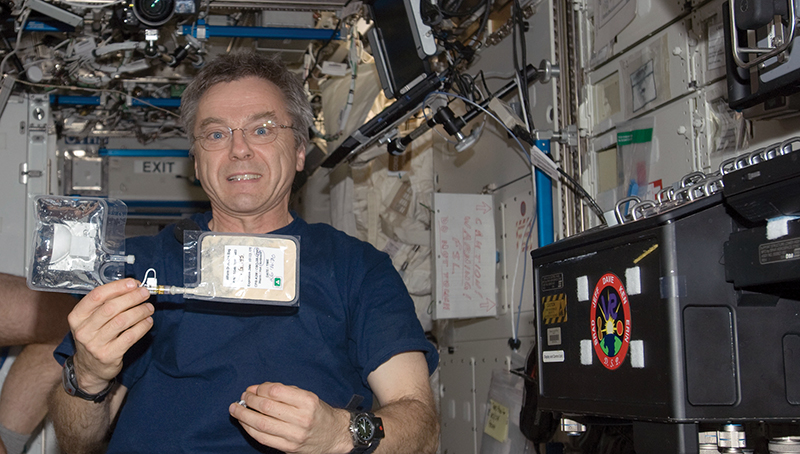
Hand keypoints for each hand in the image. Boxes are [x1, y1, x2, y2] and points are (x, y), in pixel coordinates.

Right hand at [68, 278, 153, 392]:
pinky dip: (142, 326)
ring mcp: (95, 344)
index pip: (97, 296)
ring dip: (140, 311)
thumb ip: (107, 303)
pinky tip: (148, 321)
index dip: (117, 287)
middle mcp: (84, 330)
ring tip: (149, 307)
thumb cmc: (94, 337)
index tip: (132, 283)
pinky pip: (130, 336)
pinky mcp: (109, 355)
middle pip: (111, 308)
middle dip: (132, 297)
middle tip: (145, 293)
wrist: (90, 368)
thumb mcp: (91, 320)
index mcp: (77, 317)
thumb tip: (132, 287)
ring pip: (122, 321)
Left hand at [229, 382, 352, 453]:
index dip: (260, 389)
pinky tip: (244, 422)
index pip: (276, 392)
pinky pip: (263, 438)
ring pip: (261, 424)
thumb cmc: (318, 412)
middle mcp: (302, 418)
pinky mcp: (288, 447)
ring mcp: (294, 435)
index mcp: (308, 401)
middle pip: (266, 407)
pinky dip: (250, 429)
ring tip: (236, 409)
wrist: (334, 435)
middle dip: (250, 400)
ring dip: (244, 415)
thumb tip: (256, 389)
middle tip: (243, 397)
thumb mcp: (307, 396)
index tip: (254, 388)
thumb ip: (283, 391)